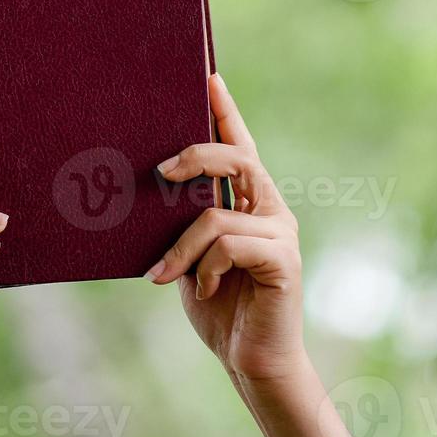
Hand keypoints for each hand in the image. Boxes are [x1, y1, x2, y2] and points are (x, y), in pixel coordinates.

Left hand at [147, 73, 304, 380]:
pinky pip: (228, 243)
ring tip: (162, 275)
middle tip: (161, 170)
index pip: (239, 145)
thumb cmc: (218, 307)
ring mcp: (280, 232)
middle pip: (238, 158)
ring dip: (181, 246)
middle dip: (196, 154)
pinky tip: (199, 289)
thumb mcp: (190, 255)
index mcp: (250, 202)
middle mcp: (271, 209)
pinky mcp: (282, 259)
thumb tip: (153, 184)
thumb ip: (184, 220)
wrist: (251, 360)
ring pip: (218, 213)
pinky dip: (202, 267)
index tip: (208, 76)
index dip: (225, 110)